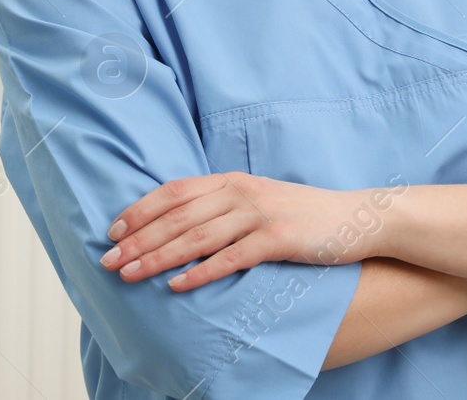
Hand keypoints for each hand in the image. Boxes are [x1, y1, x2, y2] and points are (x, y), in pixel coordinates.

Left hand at [98, 172, 402, 291]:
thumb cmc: (306, 214)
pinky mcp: (279, 239)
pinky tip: (177, 286)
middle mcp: (243, 193)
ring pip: (197, 237)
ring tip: (129, 274)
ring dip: (157, 257)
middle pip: (178, 216)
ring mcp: (261, 215)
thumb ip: (225, 204)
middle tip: (107, 261)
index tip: (112, 230)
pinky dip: (200, 272)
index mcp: (235, 180)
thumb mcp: (262, 199)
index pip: (176, 191)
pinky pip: (231, 258)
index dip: (141, 209)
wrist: (359, 218)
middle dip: (138, 239)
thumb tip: (181, 223)